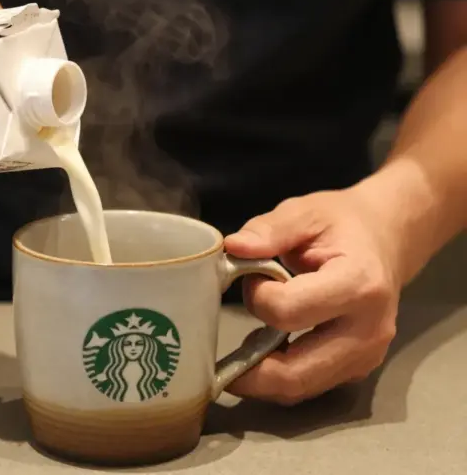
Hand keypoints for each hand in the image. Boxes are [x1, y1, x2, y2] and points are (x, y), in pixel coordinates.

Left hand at [222, 188, 404, 404]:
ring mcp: (368, 356)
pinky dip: (279, 377)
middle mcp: (368, 330)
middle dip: (248, 369)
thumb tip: (233, 248)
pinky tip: (266, 350)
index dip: (257, 298)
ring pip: (300, 389)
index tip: (251, 277)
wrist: (386, 239)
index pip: (288, 312)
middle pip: (295, 372)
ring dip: (261, 377)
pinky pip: (310, 386)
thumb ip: (268, 230)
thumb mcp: (304, 212)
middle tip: (215, 352)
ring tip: (242, 348)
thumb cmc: (342, 223)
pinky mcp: (359, 369)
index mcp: (357, 284)